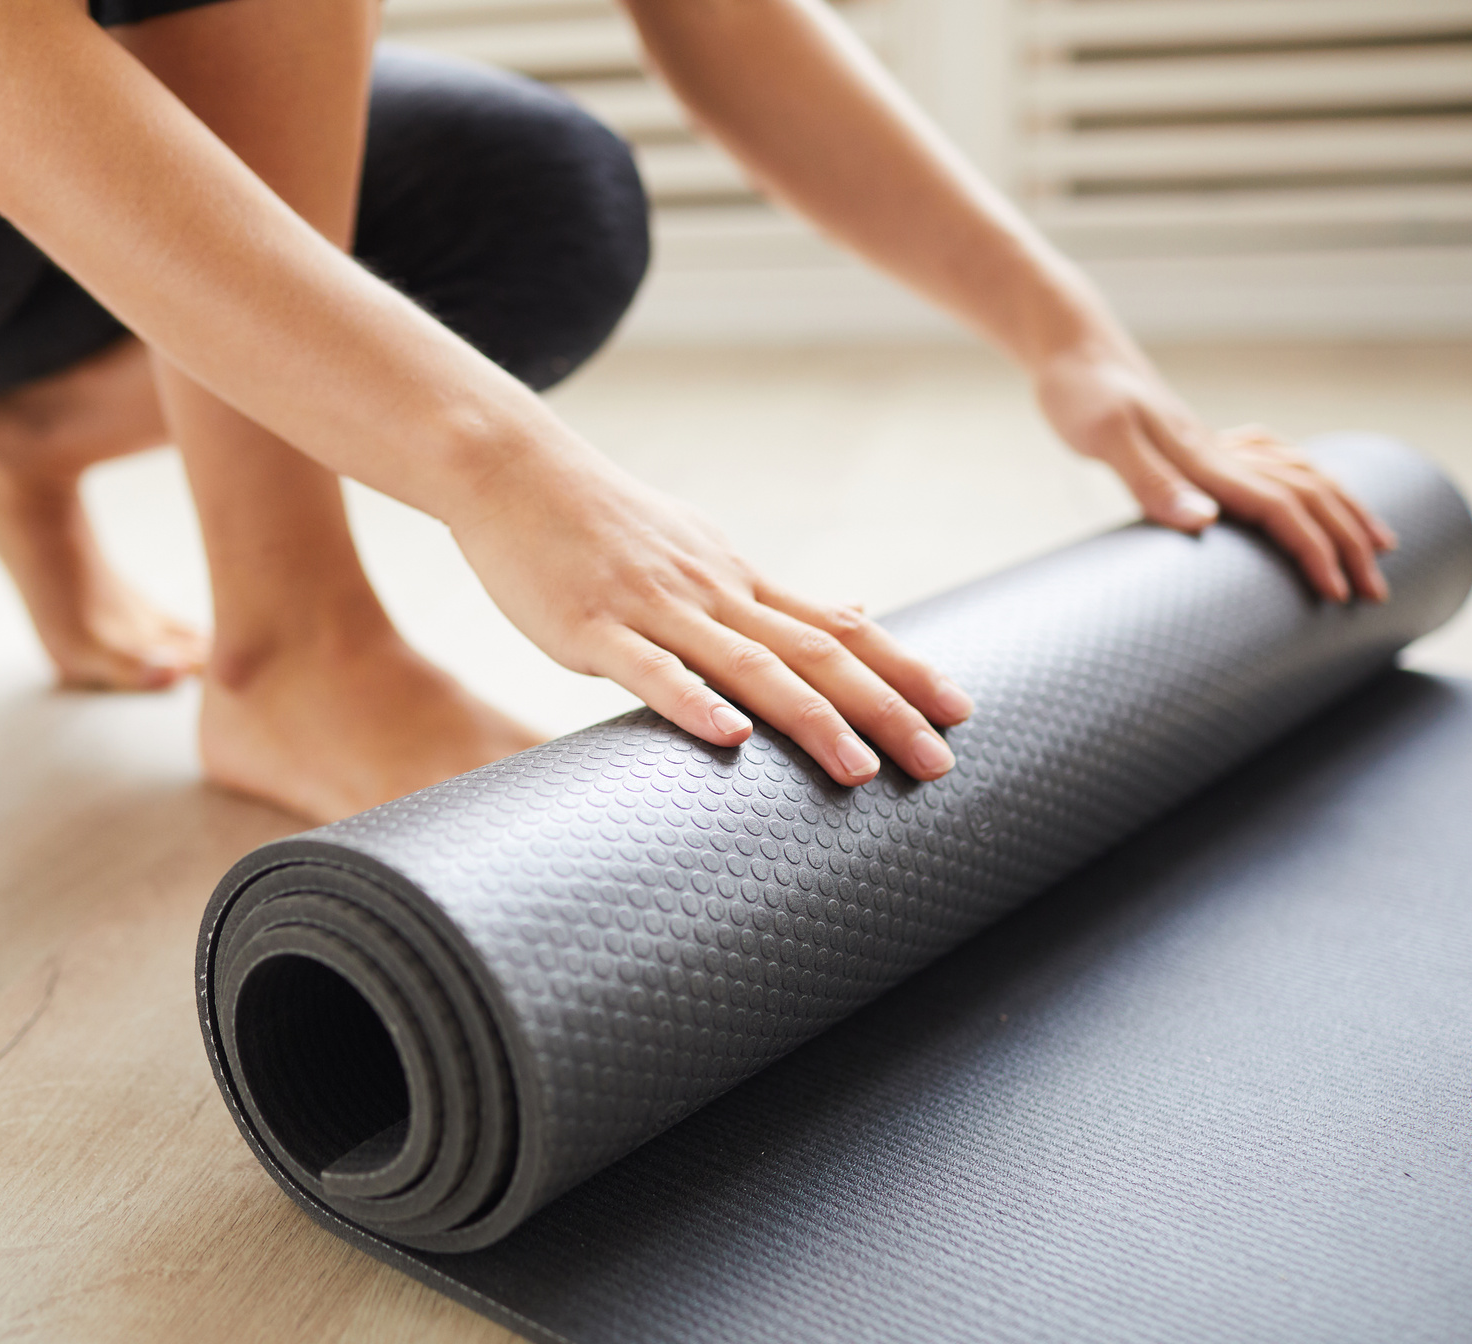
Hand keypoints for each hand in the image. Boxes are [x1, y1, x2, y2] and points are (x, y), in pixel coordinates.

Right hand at [451, 461, 972, 786]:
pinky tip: (729, 738)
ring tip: (859, 770)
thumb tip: (853, 611)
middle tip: (941, 762)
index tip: (959, 710)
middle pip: (814, 653)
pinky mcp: (592, 628)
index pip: (839, 627)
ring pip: (746, 667)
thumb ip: (770, 595)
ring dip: (810, 719)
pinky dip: (692, 703)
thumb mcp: (699, 548)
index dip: (902, 669)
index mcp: (737, 581)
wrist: (511, 470)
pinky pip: (649, 671)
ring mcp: (653, 609)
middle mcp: (712, 593)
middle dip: (884, 709)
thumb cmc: (600, 521)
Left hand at [1033, 340, 1396, 601]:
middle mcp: (1221, 451)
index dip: (1315, 551)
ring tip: (1376, 543)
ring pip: (1304, 474)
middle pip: (1309, 495)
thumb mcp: (1105, 439)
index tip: (1339, 594)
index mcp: (1205, 459)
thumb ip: (1151, 480)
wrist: (1075, 351)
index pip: (1282, 509)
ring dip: (1345, 510)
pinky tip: (1311, 488)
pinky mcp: (1201, 442)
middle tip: (1376, 591)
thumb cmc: (1082, 396)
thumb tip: (1205, 522)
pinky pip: (1276, 460)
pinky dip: (1309, 479)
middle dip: (1349, 543)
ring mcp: (1215, 445)